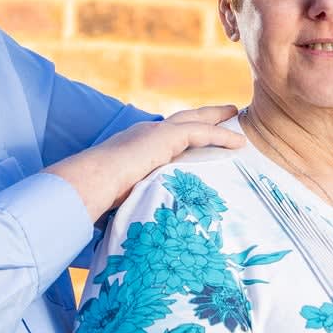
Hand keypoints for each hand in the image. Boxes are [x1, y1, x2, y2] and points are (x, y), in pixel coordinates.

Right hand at [45, 105, 243, 221]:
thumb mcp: (126, 193)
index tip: (199, 132)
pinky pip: (202, 133)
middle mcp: (147, 132)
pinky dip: (221, 136)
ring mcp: (156, 131)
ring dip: (217, 118)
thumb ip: (139, 196)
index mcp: (137, 144)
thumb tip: (145, 221)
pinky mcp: (166, 136)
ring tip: (236, 116)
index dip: (184, 132)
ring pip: (195, 119)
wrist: (94, 180)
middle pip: (184, 118)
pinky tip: (238, 142)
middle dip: (205, 114)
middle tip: (226, 111)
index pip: (166, 135)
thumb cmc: (101, 194)